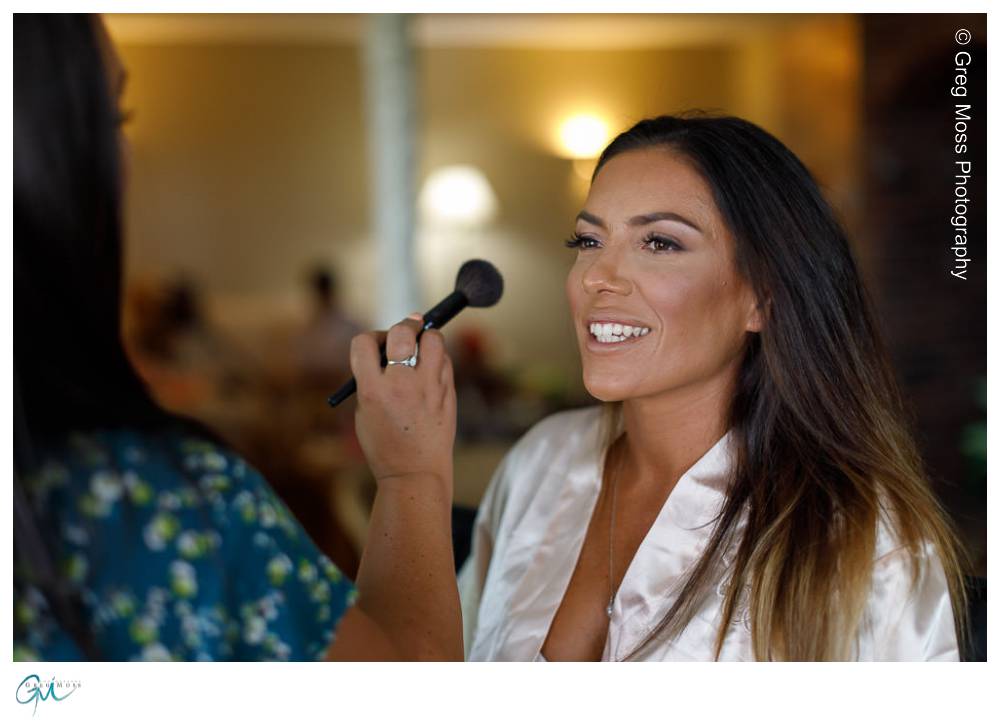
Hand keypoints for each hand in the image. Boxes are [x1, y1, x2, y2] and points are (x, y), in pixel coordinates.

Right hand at [349, 314, 455, 485]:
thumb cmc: (385, 443)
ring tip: (421, 348)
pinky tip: (430, 369)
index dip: (369, 339)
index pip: (364, 343)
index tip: (376, 344)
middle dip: (402, 326)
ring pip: (432, 338)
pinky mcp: (447, 391)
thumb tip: (388, 344)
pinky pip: (444, 359)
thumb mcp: (364, 411)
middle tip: (405, 329)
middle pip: (402, 332)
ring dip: (425, 336)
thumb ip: (371, 378)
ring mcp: (428, 386)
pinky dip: (437, 357)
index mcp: (372, 390)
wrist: (414, 472)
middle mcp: (401, 384)